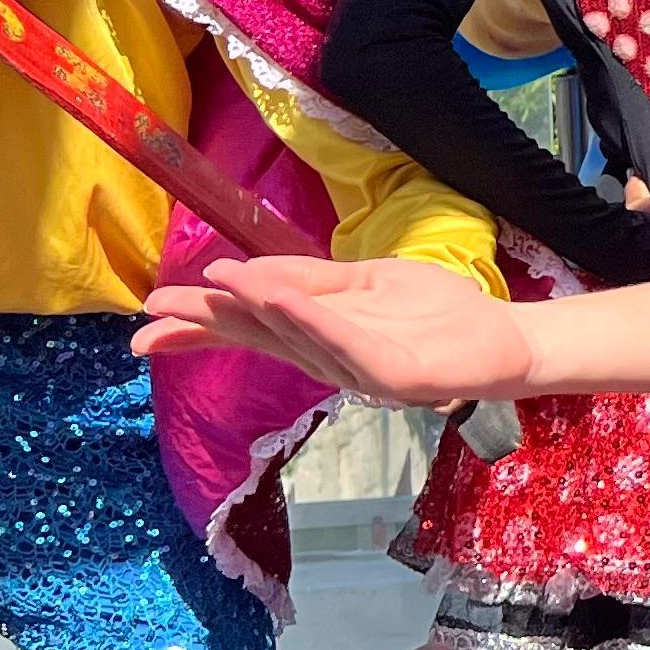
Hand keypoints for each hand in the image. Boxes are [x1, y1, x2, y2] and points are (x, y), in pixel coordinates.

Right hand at [134, 256, 537, 405]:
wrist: (502, 339)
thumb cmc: (435, 311)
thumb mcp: (366, 283)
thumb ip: (311, 282)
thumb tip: (246, 274)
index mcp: (319, 335)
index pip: (250, 326)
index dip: (199, 323)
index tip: (147, 318)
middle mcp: (328, 358)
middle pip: (259, 336)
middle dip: (204, 325)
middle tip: (148, 321)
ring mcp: (359, 369)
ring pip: (297, 336)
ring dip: (253, 309)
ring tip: (213, 285)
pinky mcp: (394, 374)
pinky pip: (347, 343)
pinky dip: (312, 322)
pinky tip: (280, 302)